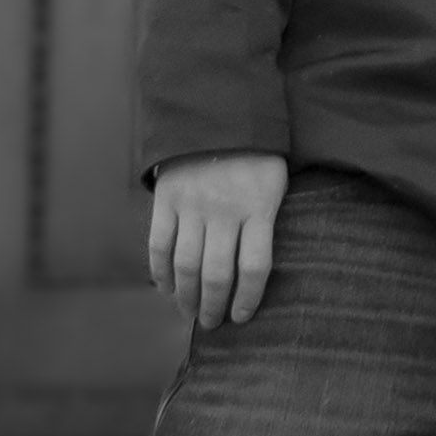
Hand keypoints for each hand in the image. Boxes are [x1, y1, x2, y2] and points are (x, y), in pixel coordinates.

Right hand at [149, 151, 288, 329]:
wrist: (220, 112)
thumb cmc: (256, 155)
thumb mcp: (275, 182)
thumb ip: (267, 221)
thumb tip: (256, 272)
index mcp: (260, 205)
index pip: (254, 267)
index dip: (247, 298)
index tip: (242, 316)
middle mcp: (225, 209)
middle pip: (217, 274)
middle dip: (213, 306)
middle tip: (212, 323)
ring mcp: (193, 204)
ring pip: (187, 266)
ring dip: (186, 297)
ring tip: (190, 312)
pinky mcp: (167, 198)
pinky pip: (159, 245)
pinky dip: (161, 272)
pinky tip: (167, 288)